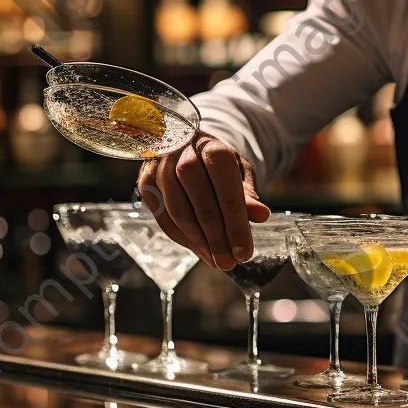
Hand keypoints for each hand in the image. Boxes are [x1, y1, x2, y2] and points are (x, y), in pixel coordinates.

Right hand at [137, 132, 270, 270]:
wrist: (188, 144)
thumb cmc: (218, 162)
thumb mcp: (239, 171)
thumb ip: (248, 193)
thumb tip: (262, 216)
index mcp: (213, 149)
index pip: (227, 192)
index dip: (236, 225)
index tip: (245, 252)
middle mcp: (183, 155)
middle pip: (200, 204)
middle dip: (217, 239)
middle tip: (229, 263)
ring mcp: (160, 168)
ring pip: (178, 213)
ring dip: (199, 243)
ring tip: (217, 261)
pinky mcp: (145, 182)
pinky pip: (163, 217)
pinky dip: (183, 238)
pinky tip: (200, 251)